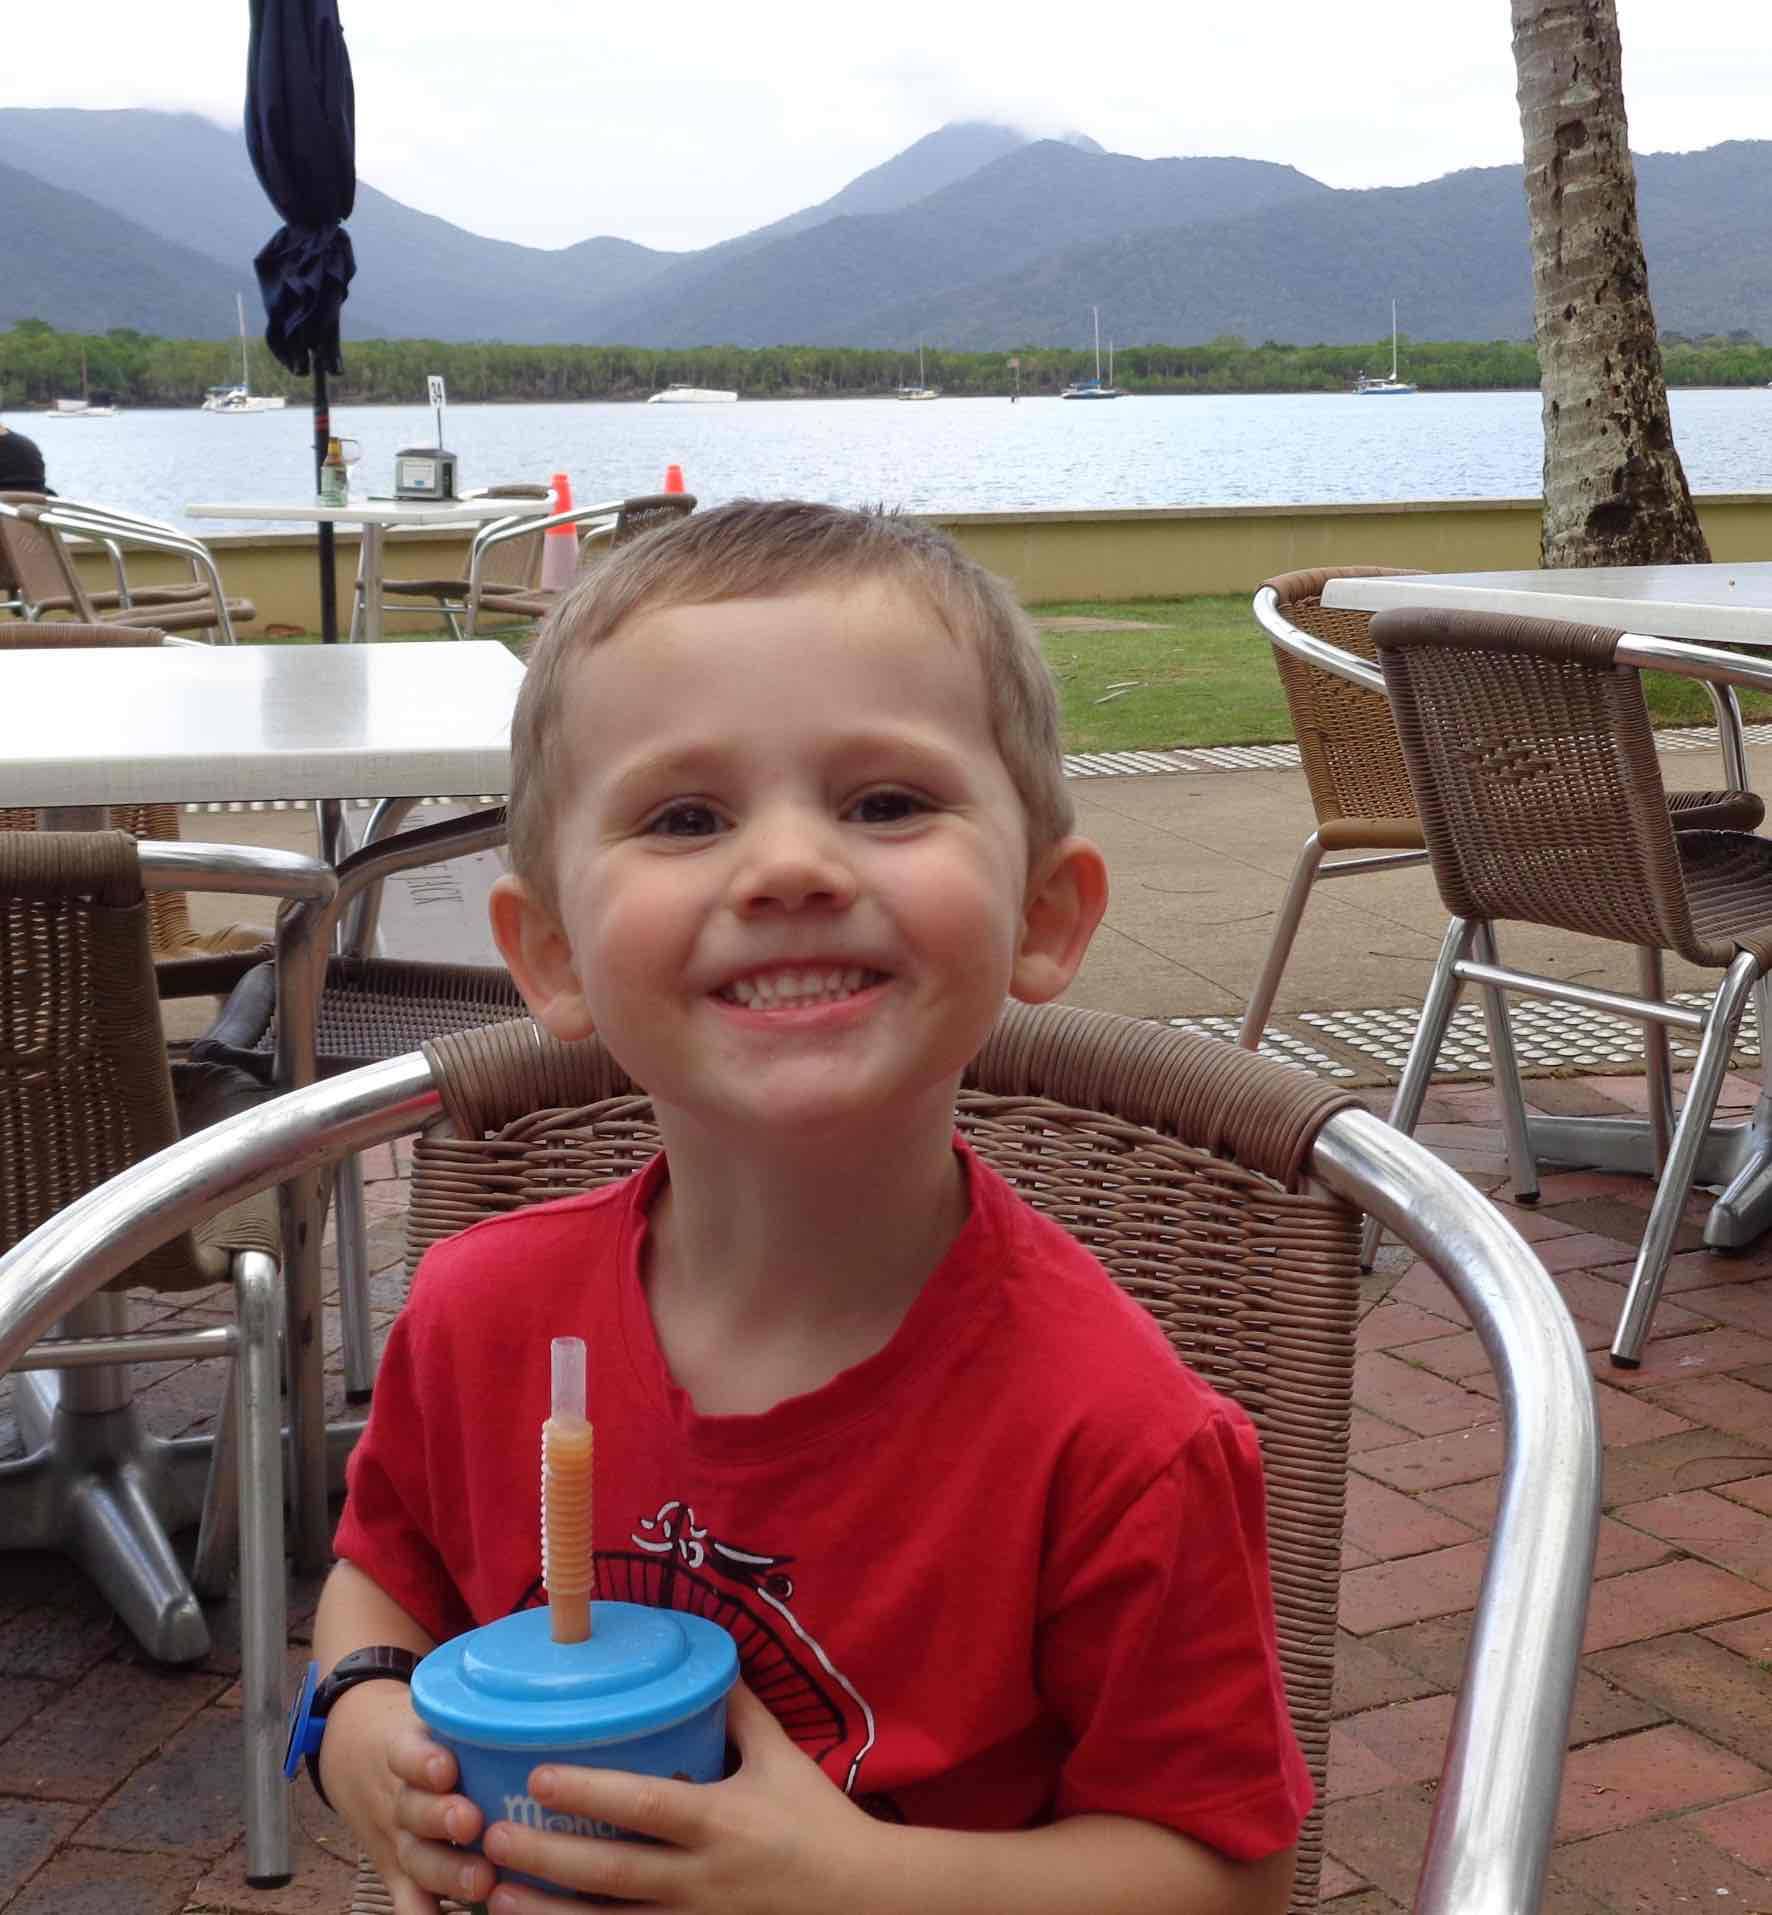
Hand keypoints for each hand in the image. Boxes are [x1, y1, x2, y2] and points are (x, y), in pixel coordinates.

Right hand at [321, 1683, 494, 1914]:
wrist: (356, 1756)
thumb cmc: (422, 1733)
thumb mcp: (434, 1712)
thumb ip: (479, 1713)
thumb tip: (556, 1706)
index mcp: (407, 1749)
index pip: (405, 1752)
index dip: (423, 1762)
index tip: (446, 1768)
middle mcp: (401, 1796)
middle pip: (414, 1809)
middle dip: (441, 1818)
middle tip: (473, 1822)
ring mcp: (399, 1839)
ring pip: (416, 1858)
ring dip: (446, 1874)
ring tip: (482, 1882)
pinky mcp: (399, 1873)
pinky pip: (407, 1899)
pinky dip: (421, 1914)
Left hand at [481, 1681, 883, 1912]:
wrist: (861, 1899)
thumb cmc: (817, 1821)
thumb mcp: (781, 1758)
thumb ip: (739, 1710)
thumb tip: (704, 1661)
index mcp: (723, 1820)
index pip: (647, 1806)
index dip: (590, 1793)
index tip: (538, 1776)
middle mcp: (702, 1878)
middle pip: (612, 1873)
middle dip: (547, 1858)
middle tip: (490, 1837)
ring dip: (547, 1914)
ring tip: (490, 1897)